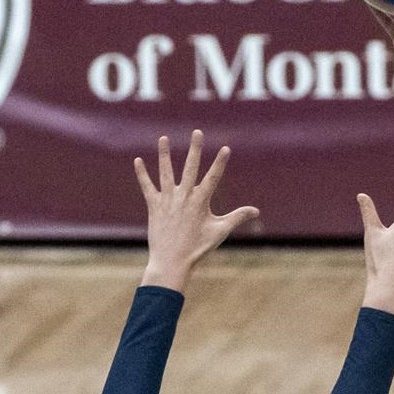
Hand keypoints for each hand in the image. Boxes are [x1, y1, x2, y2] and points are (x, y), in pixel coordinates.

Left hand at [135, 130, 260, 291]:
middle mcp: (184, 197)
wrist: (172, 262)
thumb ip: (237, 217)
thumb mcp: (220, 232)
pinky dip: (142, 174)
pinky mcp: (154, 206)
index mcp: (201, 202)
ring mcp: (167, 200)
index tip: (225, 148)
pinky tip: (138, 160)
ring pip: (165, 172)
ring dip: (164, 154)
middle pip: (190, 167)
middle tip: (197, 132)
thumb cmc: (198, 248)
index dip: (220, 162)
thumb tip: (256, 211)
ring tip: (164, 138)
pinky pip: (147, 187)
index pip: (213, 177)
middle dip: (195, 149)